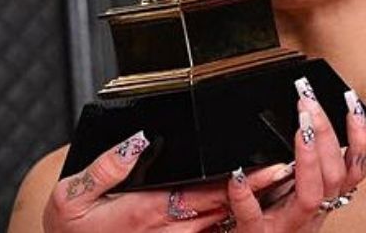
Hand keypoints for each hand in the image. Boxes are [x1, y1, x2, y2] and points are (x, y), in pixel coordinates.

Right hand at [42, 132, 288, 231]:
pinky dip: (236, 215)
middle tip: (294, 164)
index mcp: (149, 212)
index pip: (209, 194)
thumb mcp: (72, 193)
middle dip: (262, 188)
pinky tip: (255, 200)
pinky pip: (213, 230)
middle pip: (228, 207)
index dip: (245, 181)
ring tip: (286, 177)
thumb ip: (105, 168)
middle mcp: (170, 229)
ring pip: (226, 220)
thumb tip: (136, 142)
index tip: (274, 165)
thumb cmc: (71, 224)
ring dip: (254, 202)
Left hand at [221, 80, 365, 231]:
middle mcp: (311, 214)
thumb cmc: (268, 219)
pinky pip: (253, 217)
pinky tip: (237, 174)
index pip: (353, 168)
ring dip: (308, 158)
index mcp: (322, 199)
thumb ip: (300, 164)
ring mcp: (286, 226)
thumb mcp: (290, 190)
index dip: (359, 137)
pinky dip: (246, 195)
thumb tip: (304, 117)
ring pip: (310, 196)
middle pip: (334, 176)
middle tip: (310, 99)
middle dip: (326, 133)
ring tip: (300, 126)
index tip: (351, 101)